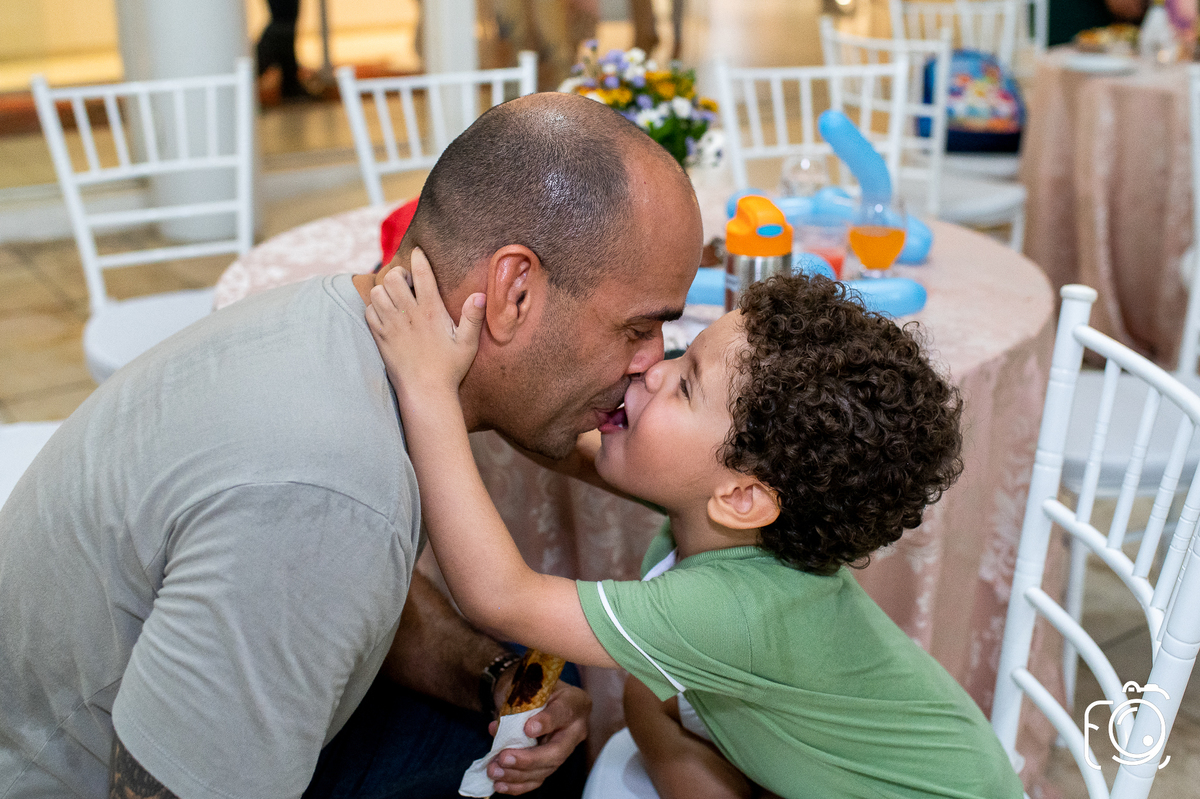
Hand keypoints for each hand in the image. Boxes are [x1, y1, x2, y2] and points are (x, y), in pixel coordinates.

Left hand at [365, 247, 485, 402]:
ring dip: (385, 289)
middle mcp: (408, 314)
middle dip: (398, 274)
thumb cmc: (449, 368)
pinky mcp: (380, 336)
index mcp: (431, 311)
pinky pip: (369, 311)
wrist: (425, 391)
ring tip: (395, 297)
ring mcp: (391, 325)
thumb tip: (480, 295)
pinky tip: (386, 313)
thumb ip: (473, 318)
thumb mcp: (468, 343)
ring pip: (377, 292)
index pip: (421, 274)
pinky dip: (374, 307)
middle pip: (392, 277)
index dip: (418, 258)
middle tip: (407, 284)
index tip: (418, 253)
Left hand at [485, 681, 590, 794]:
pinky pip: (538, 779)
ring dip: (517, 774)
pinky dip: (518, 785)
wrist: (535, 694)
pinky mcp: (551, 763)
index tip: (527, 728)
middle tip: (504, 758)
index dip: (546, 723)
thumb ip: (516, 705)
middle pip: (557, 752)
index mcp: (574, 702)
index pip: (563, 713)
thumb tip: (497, 729)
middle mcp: (574, 729)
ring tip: (494, 771)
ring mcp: (565, 750)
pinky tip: (501, 785)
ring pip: (545, 770)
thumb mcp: (528, 686)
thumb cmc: (533, 687)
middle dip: (528, 759)